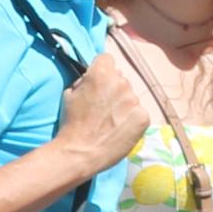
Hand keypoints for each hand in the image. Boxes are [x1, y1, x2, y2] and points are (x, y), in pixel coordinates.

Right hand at [54, 51, 152, 176]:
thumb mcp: (69, 93)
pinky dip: (131, 120)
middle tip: (103, 107)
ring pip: (130, 96)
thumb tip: (93, 78)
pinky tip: (119, 130)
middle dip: (113, 89)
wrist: (80, 152)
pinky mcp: (143, 117)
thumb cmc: (71, 123)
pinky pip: (139, 113)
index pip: (107, 59)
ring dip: (123, 105)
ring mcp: (133, 100)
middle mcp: (121, 82)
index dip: (101, 70)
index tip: (99, 82)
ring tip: (110, 122)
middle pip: (120, 79)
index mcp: (101, 73)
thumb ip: (85, 80)